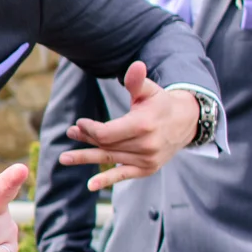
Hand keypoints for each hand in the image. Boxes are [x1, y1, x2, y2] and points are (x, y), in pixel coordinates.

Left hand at [59, 63, 203, 189]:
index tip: (80, 122)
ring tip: (65, 157)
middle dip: (86, 140)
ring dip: (86, 156)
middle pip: (106, 145)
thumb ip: (137, 81)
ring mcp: (146, 159)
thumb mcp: (149, 90)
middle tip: (71, 133)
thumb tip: (135, 65)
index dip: (90, 129)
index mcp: (143, 125)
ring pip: (110, 158)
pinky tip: (90, 186)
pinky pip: (123, 175)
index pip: (106, 133)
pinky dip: (106, 181)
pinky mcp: (147, 169)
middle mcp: (145, 145)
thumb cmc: (160, 104)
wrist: (186, 122)